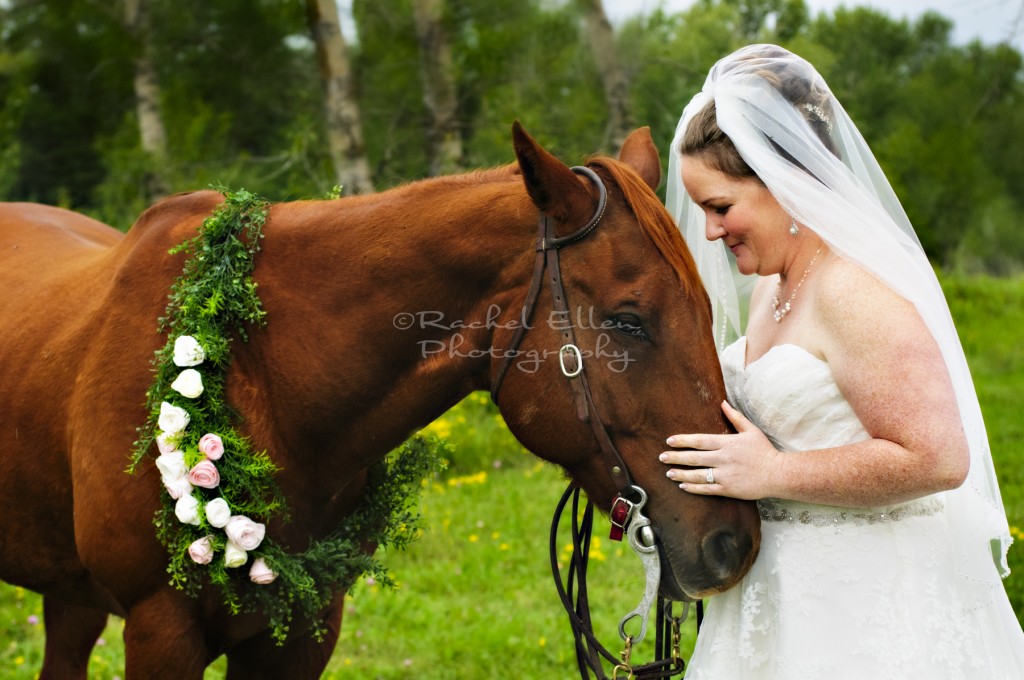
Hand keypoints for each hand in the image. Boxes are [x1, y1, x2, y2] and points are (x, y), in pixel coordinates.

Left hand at [660, 401, 781, 499]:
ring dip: (681, 474)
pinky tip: (683, 486)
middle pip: (694, 458)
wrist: (779, 474)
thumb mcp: (751, 430)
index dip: (683, 441)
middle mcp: (724, 459)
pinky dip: (693, 488)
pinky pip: (707, 489)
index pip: (700, 441)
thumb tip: (722, 402)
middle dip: (676, 457)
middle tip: (662, 457)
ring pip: (698, 475)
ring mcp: (726, 475)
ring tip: (668, 473)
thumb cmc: (765, 451)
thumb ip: (735, 417)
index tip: (669, 441)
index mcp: (727, 443)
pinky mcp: (729, 489)